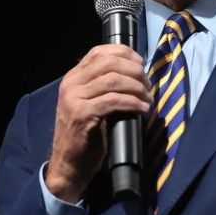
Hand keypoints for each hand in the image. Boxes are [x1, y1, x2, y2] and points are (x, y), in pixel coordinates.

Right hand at [46, 44, 151, 202]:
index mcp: (73, 77)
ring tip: (147, 98)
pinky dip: (132, 102)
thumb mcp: (90, 103)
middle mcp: (71, 83)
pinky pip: (113, 100)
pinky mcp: (82, 114)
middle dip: (134, 71)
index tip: (141, 64)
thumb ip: (102, 86)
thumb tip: (134, 73)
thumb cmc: (84, 134)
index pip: (99, 51)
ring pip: (113, 80)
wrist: (68, 163)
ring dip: (137, 88)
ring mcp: (74, 98)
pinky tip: (142, 108)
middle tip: (147, 85)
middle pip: (109, 63)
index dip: (124, 53)